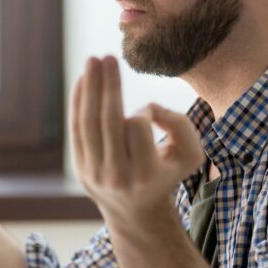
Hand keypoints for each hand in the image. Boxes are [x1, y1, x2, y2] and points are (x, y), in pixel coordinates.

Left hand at [70, 56, 203, 232]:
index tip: (151, 114)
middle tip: (108, 57)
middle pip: (107, 121)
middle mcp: (117, 176)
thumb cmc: (166, 173)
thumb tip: (148, 108)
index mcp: (145, 174)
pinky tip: (83, 80)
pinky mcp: (80, 167)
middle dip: (107, 85)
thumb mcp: (190, 154)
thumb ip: (181, 125)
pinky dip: (78, 102)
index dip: (144, 112)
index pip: (137, 127)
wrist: (136, 210)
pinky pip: (77, 129)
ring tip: (93, 61)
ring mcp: (94, 173)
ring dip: (89, 88)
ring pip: (88, 123)